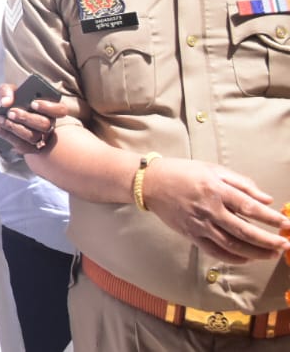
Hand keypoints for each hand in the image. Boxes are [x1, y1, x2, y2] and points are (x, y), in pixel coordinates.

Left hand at [0, 82, 66, 154]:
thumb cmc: (11, 100)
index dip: (49, 108)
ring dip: (15, 129)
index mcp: (48, 108)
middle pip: (45, 125)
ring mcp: (41, 137)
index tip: (33, 103)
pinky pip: (22, 146)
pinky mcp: (30, 147)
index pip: (60, 110)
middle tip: (10, 112)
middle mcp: (48, 123)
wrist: (3, 114)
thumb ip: (6, 91)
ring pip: (34, 137)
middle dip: (26, 118)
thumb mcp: (7, 90)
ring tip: (0, 120)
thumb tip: (6, 102)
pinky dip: (8, 137)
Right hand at [141, 157, 288, 263]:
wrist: (151, 183)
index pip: (249, 207)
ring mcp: (199, 224)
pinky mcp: (190, 234)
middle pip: (244, 231)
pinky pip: (215, 251)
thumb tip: (266, 199)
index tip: (284, 224)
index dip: (269, 218)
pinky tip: (247, 258)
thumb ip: (241, 183)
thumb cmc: (183, 172)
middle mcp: (208, 209)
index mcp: (215, 189)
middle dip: (268, 241)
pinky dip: (233, 258)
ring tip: (271, 254)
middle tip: (284, 245)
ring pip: (232, 245)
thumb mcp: (213, 169)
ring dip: (255, 253)